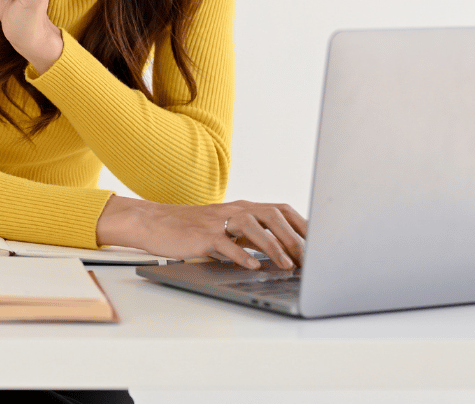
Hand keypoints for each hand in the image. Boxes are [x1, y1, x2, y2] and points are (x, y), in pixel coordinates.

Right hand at [96, 195, 307, 268]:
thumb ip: (251, 236)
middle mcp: (234, 210)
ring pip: (251, 226)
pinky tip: (253, 266)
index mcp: (243, 208)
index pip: (281, 210)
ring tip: (287, 265)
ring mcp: (217, 221)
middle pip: (271, 215)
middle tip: (309, 260)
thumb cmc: (192, 229)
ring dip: (273, 246)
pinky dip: (241, 254)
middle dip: (294, 238)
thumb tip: (284, 253)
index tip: (321, 244)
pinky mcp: (202, 235)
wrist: (154, 222)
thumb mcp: (226, 229)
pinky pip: (225, 243)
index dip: (303, 225)